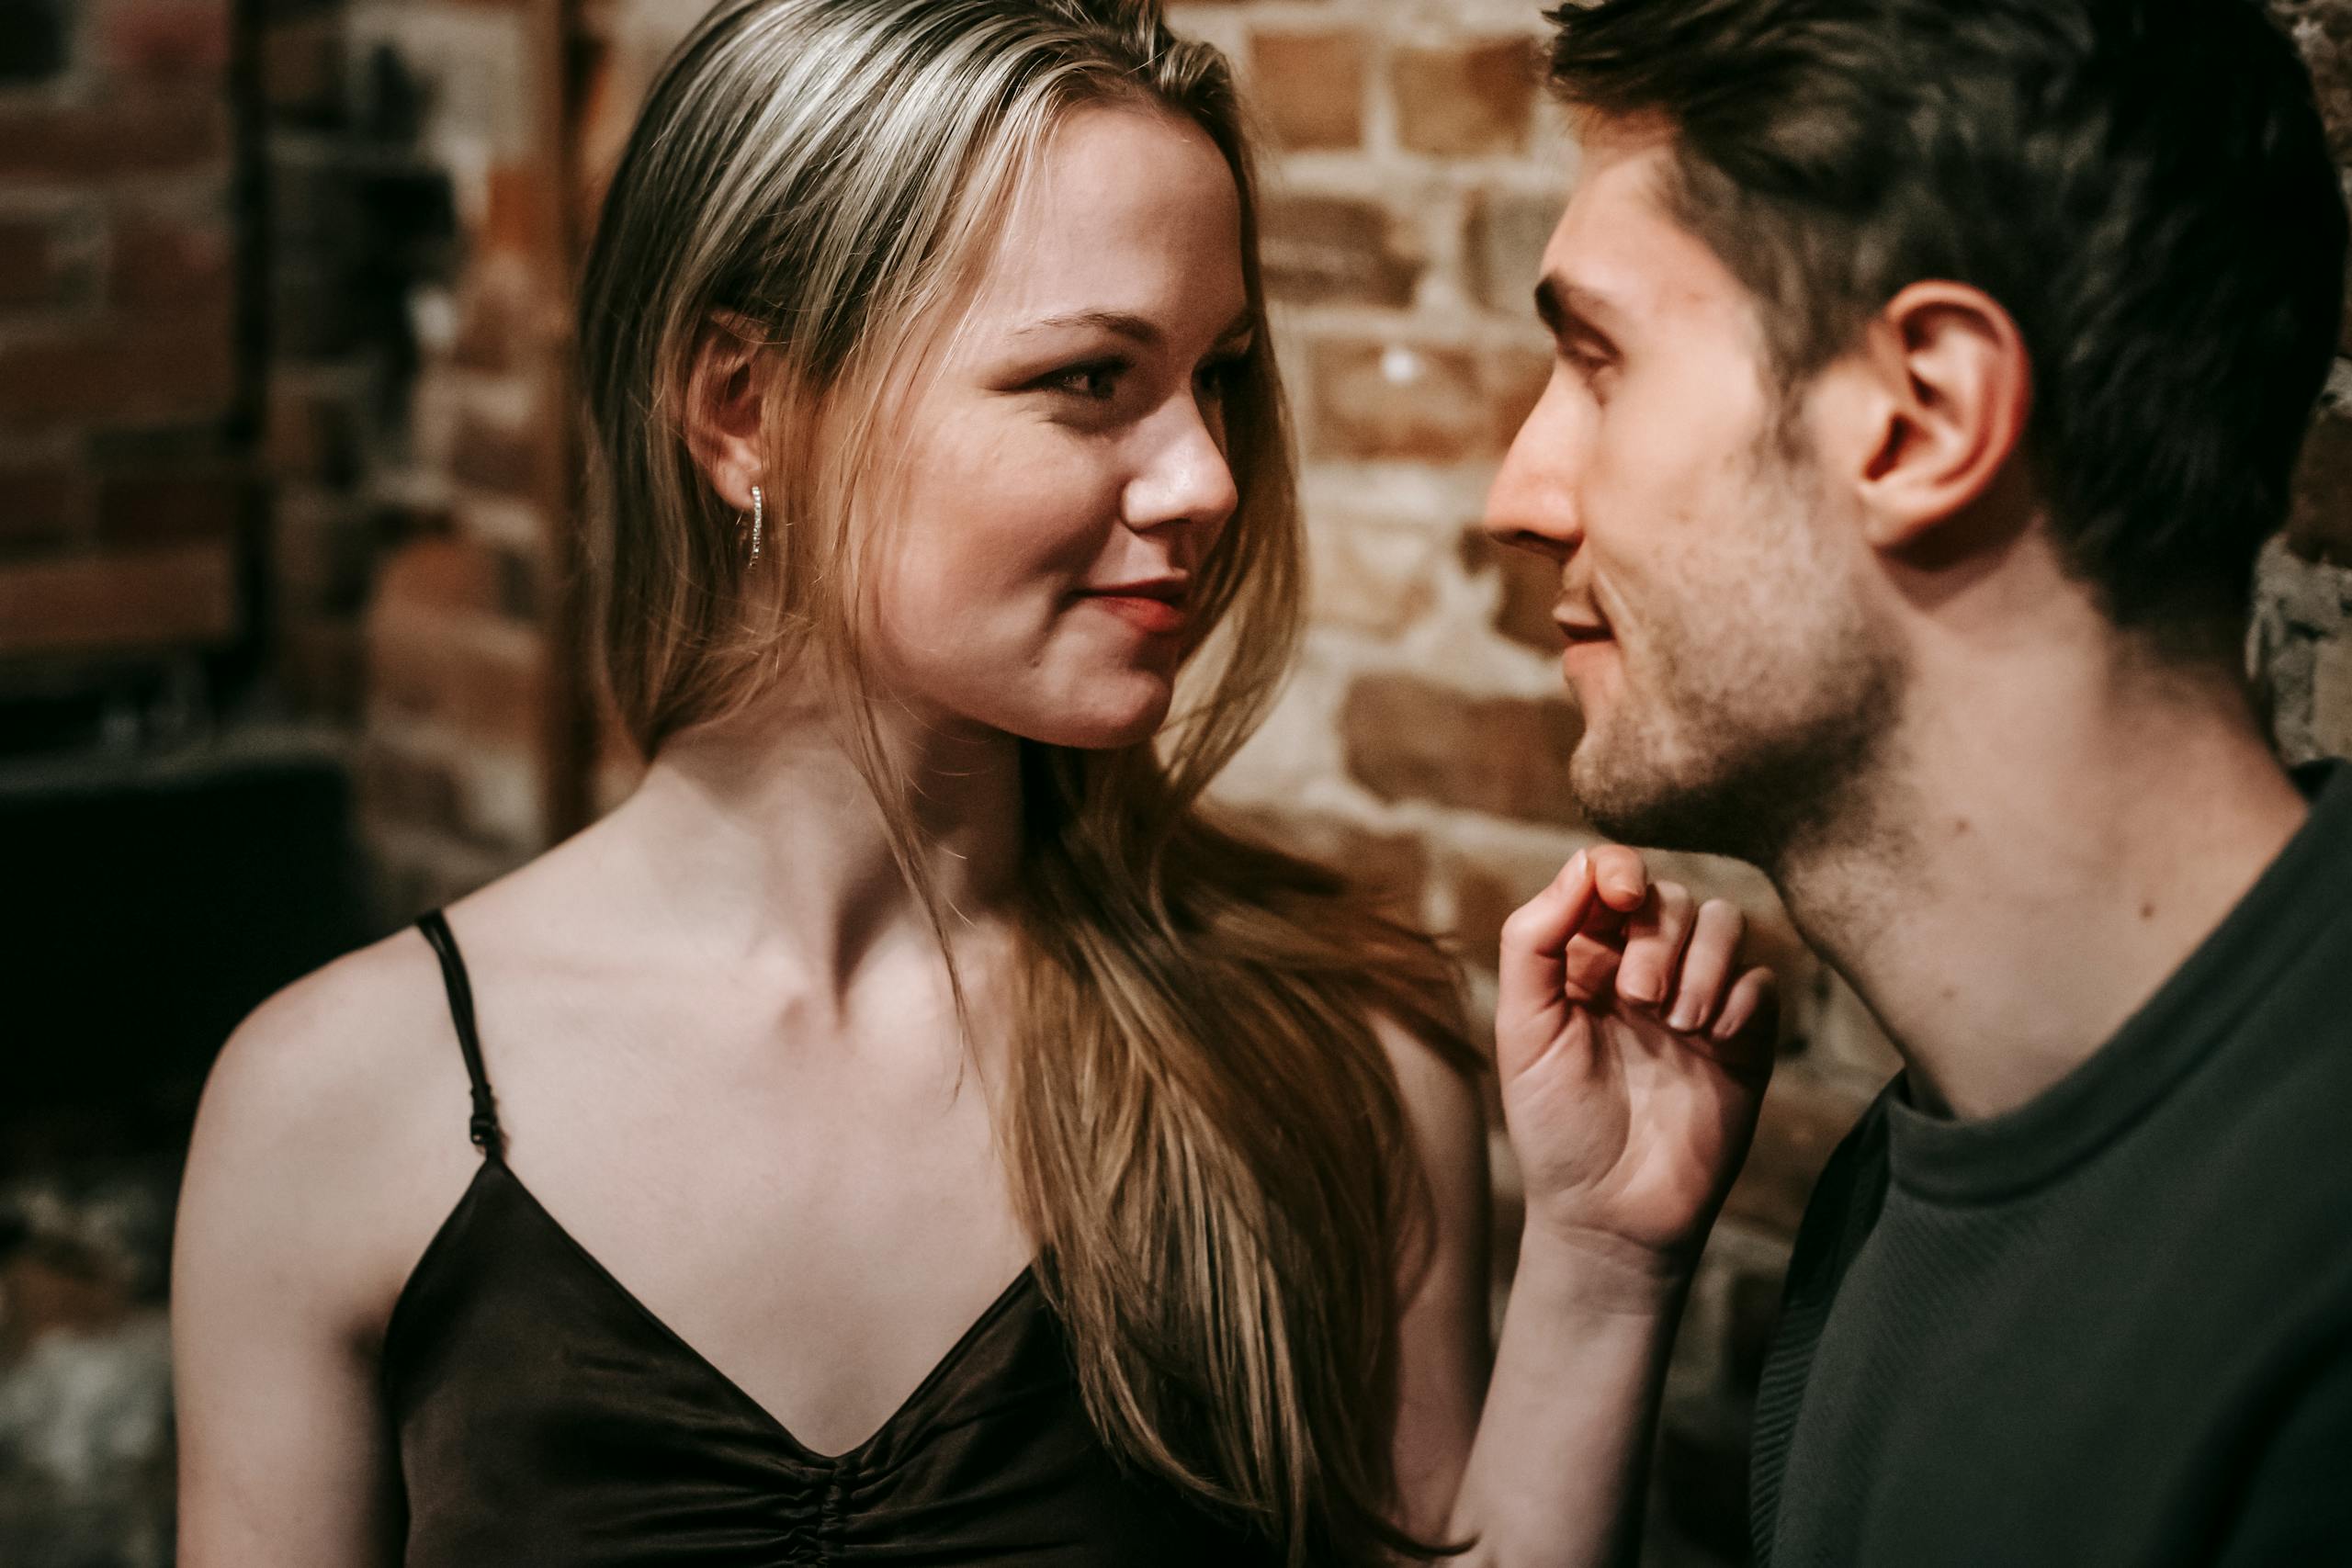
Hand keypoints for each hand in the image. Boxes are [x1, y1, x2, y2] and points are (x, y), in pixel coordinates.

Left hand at [1496, 845, 1776, 1288]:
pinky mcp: (1745, 1039)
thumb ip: (1535, 939)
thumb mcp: (1523, 1027)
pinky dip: (1741, 998)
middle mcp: (1643, 968)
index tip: (1619, 896)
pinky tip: (1714, 1041)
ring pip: (1725, 923)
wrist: (1610, 1212)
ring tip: (1677, 1023)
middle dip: (1659, 936)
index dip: (1619, 869)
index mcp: (1584, 958)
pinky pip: (1763, 981)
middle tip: (1639, 1000)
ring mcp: (1697, 1001)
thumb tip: (1581, 864)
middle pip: (1672, 896)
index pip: (1611, 877)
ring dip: (1703, 962)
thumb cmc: (1556, 1122)